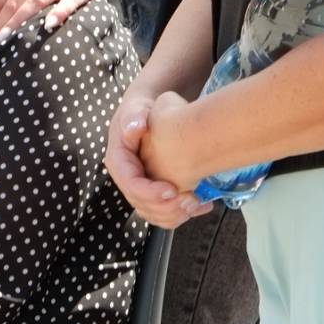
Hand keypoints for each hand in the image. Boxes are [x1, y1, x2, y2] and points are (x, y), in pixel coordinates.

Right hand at [105, 90, 188, 228]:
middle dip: (167, 208)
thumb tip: (134, 128)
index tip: (172, 190)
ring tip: (198, 204)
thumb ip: (133, 116)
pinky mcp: (154, 194)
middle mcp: (128, 179)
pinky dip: (183, 214)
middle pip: (142, 204)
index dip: (150, 193)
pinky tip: (203, 205)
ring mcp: (141, 188)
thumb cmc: (143, 110)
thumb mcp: (136, 108)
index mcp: (119, 162)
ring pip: (154, 214)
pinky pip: (165, 213)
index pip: (131, 184)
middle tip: (192, 200)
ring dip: (176, 215)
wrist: (150, 114)